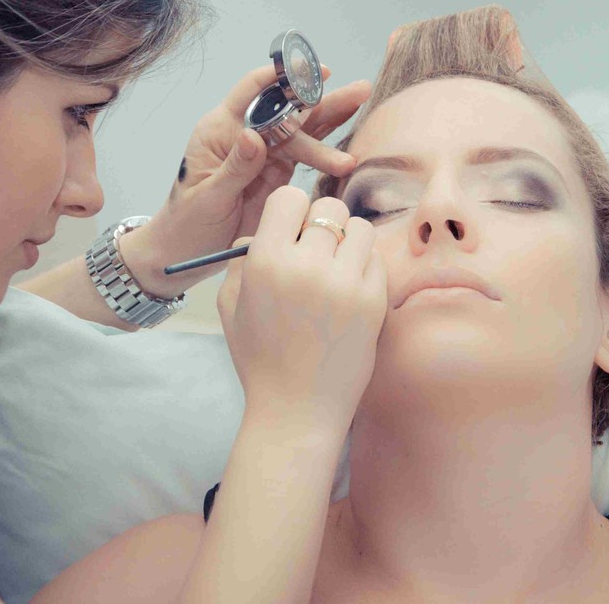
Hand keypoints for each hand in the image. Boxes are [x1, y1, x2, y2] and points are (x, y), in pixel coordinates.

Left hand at [142, 64, 370, 291]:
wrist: (186, 253)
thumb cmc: (186, 223)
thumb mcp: (207, 197)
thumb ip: (234, 167)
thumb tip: (254, 136)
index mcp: (219, 131)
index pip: (251, 92)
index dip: (280, 77)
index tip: (307, 70)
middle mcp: (244, 135)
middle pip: (286, 109)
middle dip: (322, 99)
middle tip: (358, 89)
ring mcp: (263, 154)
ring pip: (302, 129)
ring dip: (332, 119)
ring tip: (363, 103)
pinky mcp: (277, 172)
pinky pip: (305, 154)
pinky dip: (328, 148)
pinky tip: (351, 139)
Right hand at [216, 187, 386, 432]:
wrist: (297, 411)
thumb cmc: (260, 358)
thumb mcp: (231, 306)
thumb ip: (242, 260)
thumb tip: (263, 230)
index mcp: (266, 262)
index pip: (289, 197)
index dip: (291, 211)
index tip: (293, 230)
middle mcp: (306, 266)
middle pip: (329, 207)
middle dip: (323, 225)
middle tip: (317, 252)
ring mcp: (344, 283)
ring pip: (359, 228)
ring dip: (349, 243)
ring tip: (337, 269)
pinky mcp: (374, 301)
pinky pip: (376, 260)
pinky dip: (365, 268)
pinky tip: (350, 292)